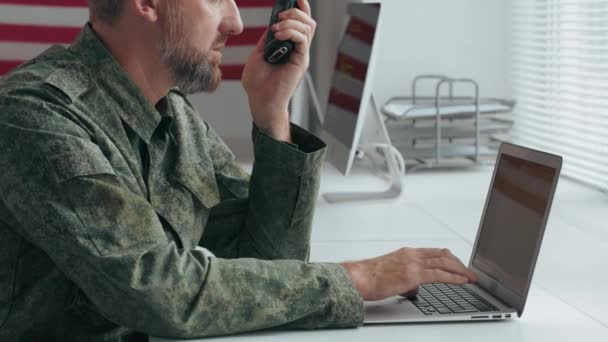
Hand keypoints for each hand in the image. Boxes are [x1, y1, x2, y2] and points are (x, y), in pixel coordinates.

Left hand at [241, 0, 315, 141]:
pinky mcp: (301, 61)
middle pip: (308, 21)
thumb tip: (271, 25)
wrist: (260, 101)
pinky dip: (291, 32)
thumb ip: (267, 40)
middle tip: (280, 15)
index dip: (300, 8)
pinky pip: (302, 39)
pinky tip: (278, 35)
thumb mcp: (258, 54)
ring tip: (276, 27)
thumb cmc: (258, 83)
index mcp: (289, 46)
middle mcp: (298, 49)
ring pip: (307, 27)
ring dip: (291, 21)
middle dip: (295, 12)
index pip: (300, 23)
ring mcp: (301, 55)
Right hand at [340, 248, 478, 300]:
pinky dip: (454, 278)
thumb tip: (414, 288)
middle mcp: (412, 254)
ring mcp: (414, 263)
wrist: (358, 277)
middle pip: (444, 255)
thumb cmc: (368, 277)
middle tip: (470, 272)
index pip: (434, 252)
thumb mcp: (391, 274)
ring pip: (445, 262)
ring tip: (471, 277)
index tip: (458, 264)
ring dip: (461, 270)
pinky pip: (440, 275)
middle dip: (460, 263)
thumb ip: (406, 278)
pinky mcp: (414, 274)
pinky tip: (462, 281)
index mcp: (407, 253)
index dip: (450, 258)